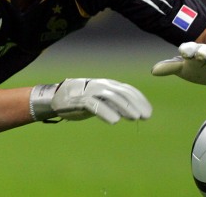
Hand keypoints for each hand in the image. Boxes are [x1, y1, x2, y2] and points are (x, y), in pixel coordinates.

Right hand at [29, 78, 151, 123]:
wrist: (57, 96)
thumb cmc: (82, 99)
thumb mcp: (101, 99)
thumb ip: (114, 103)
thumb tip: (133, 112)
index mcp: (107, 84)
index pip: (127, 90)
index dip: (139, 100)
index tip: (148, 112)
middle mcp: (100, 85)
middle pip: (122, 93)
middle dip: (135, 104)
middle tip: (145, 116)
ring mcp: (90, 91)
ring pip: (111, 97)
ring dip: (124, 108)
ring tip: (134, 118)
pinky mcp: (80, 100)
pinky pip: (95, 105)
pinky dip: (106, 112)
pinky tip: (115, 121)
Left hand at [151, 42, 205, 86]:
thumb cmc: (200, 62)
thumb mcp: (185, 65)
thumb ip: (170, 67)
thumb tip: (153, 72)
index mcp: (194, 52)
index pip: (189, 50)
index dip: (187, 50)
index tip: (183, 50)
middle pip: (205, 52)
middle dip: (203, 53)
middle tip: (201, 53)